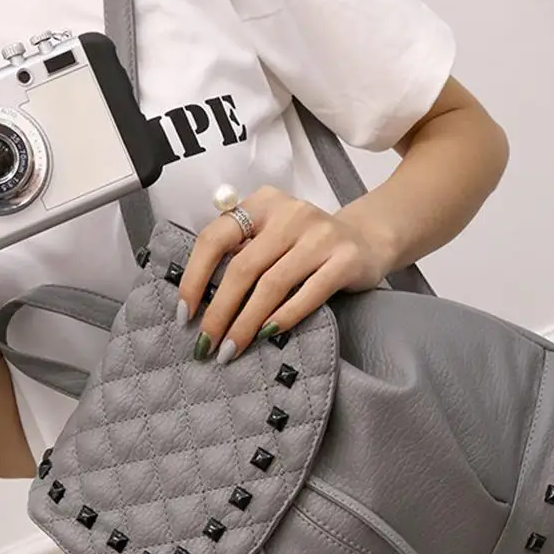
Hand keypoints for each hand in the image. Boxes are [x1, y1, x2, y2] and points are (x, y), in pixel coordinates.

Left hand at [178, 186, 391, 363]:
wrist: (369, 240)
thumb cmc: (308, 246)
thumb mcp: (272, 235)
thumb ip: (241, 252)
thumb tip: (199, 303)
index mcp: (262, 204)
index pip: (215, 238)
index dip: (194, 277)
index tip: (184, 313)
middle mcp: (290, 214)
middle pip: (242, 268)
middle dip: (219, 312)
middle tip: (206, 344)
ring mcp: (320, 236)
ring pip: (271, 285)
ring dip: (246, 323)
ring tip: (232, 349)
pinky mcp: (345, 260)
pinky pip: (307, 295)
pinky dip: (283, 318)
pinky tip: (266, 336)